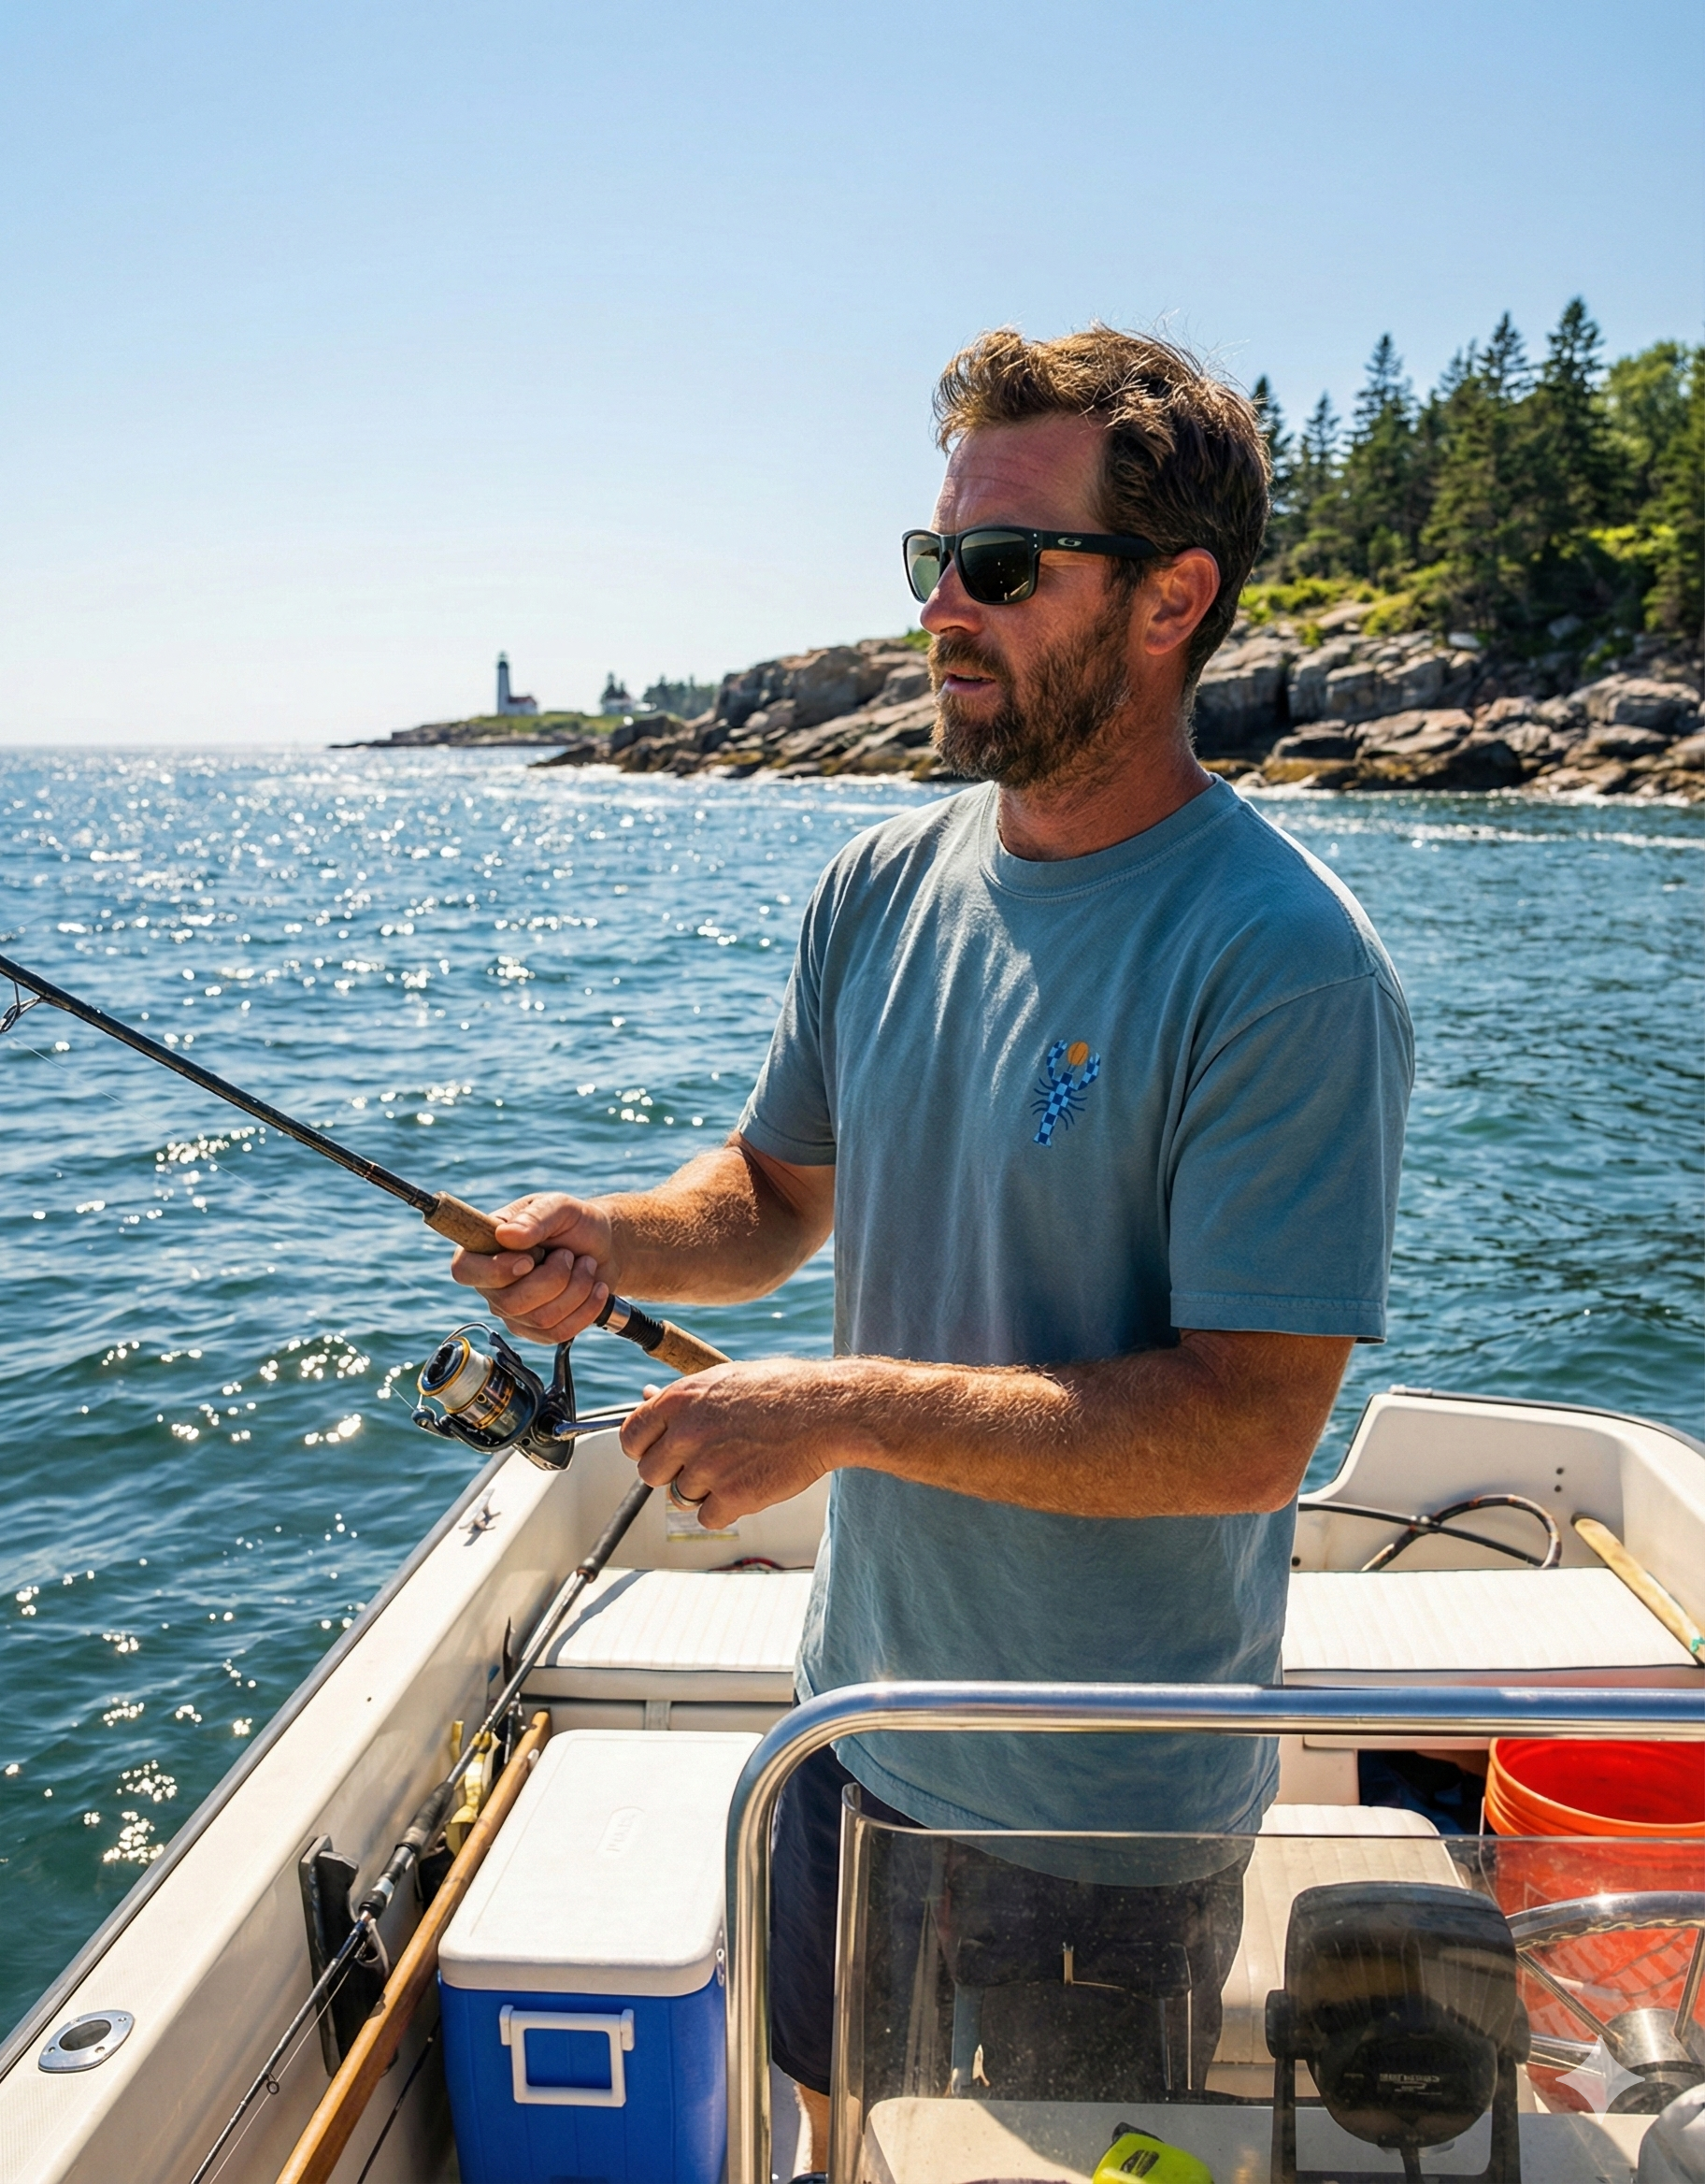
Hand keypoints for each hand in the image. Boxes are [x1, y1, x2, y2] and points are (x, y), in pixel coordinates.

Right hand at [449, 1191, 616, 1343]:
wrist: (603, 1247)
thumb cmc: (574, 1223)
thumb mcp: (559, 1207)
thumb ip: (535, 1218)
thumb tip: (505, 1236)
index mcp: (484, 1249)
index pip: (465, 1270)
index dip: (496, 1271)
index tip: (529, 1260)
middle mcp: (491, 1285)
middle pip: (511, 1302)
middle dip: (554, 1278)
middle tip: (570, 1254)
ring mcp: (513, 1312)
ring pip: (540, 1319)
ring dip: (576, 1289)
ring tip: (586, 1265)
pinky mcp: (537, 1331)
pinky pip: (558, 1333)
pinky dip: (586, 1309)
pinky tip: (595, 1288)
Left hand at [620, 1359, 853, 1529]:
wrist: (826, 1410)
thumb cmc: (781, 1390)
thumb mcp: (724, 1378)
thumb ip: (683, 1398)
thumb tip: (646, 1398)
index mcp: (681, 1399)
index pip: (631, 1437)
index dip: (644, 1448)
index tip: (661, 1452)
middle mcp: (688, 1433)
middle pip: (650, 1473)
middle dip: (672, 1473)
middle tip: (702, 1464)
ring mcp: (709, 1467)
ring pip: (679, 1496)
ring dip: (703, 1490)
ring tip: (737, 1467)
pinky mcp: (734, 1496)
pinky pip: (707, 1517)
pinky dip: (725, 1509)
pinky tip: (748, 1485)